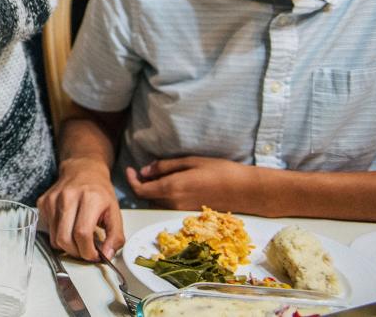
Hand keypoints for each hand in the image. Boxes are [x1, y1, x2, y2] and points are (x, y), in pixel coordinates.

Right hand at [38, 156, 123, 259]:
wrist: (82, 169)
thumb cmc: (100, 192)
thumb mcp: (115, 212)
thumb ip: (116, 236)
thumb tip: (107, 255)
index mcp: (89, 198)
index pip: (82, 234)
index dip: (88, 251)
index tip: (95, 255)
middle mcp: (68, 197)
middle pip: (65, 239)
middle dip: (76, 253)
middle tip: (86, 251)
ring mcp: (52, 199)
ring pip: (54, 238)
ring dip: (67, 246)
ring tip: (78, 240)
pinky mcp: (43, 202)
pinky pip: (48, 230)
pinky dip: (58, 235)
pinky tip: (68, 227)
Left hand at [127, 157, 255, 211]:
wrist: (246, 191)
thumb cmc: (220, 171)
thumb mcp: (190, 162)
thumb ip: (165, 167)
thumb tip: (145, 170)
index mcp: (172, 188)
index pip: (140, 190)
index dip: (130, 180)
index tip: (129, 169)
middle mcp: (173, 203)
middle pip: (147, 197)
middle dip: (142, 184)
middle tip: (144, 170)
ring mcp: (182, 210)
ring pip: (158, 202)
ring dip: (152, 191)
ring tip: (157, 175)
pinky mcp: (190, 213)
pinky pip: (169, 205)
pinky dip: (164, 196)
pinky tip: (173, 184)